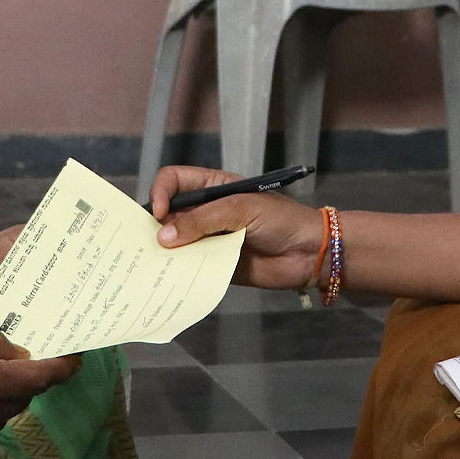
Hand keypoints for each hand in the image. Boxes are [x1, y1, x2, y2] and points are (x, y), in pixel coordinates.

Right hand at [148, 165, 322, 290]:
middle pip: (169, 212)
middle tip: (151, 241)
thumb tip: (164, 235)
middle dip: (156, 224)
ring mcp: (210, 238)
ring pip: (176, 242)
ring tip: (155, 261)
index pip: (175, 181)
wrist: (308, 253)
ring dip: (166, 250)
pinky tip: (173, 276)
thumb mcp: (241, 210)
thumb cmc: (281, 220)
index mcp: (213, 187)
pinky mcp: (215, 264)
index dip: (161, 192)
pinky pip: (190, 266)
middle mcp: (207, 211)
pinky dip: (179, 271)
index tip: (159, 212)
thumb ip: (202, 221)